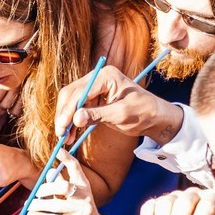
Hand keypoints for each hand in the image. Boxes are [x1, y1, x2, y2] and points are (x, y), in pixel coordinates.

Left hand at [26, 149, 110, 214]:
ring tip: (28, 206)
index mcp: (83, 186)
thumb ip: (60, 183)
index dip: (67, 158)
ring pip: (56, 205)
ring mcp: (82, 211)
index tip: (57, 150)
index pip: (76, 169)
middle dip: (46, 188)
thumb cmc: (77, 208)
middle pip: (63, 187)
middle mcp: (84, 196)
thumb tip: (48, 170)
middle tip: (36, 193)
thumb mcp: (71, 195)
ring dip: (38, 205)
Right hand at [54, 65, 183, 144]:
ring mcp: (95, 87)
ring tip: (65, 138)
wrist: (154, 116)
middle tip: (60, 133)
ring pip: (71, 101)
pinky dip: (72, 121)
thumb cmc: (144, 112)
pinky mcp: (93, 98)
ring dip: (66, 119)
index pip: (80, 91)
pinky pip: (77, 108)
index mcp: (106, 76)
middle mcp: (98, 78)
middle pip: (71, 94)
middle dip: (64, 114)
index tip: (62, 127)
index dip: (68, 110)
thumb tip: (75, 119)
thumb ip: (98, 115)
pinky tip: (71, 134)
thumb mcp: (121, 114)